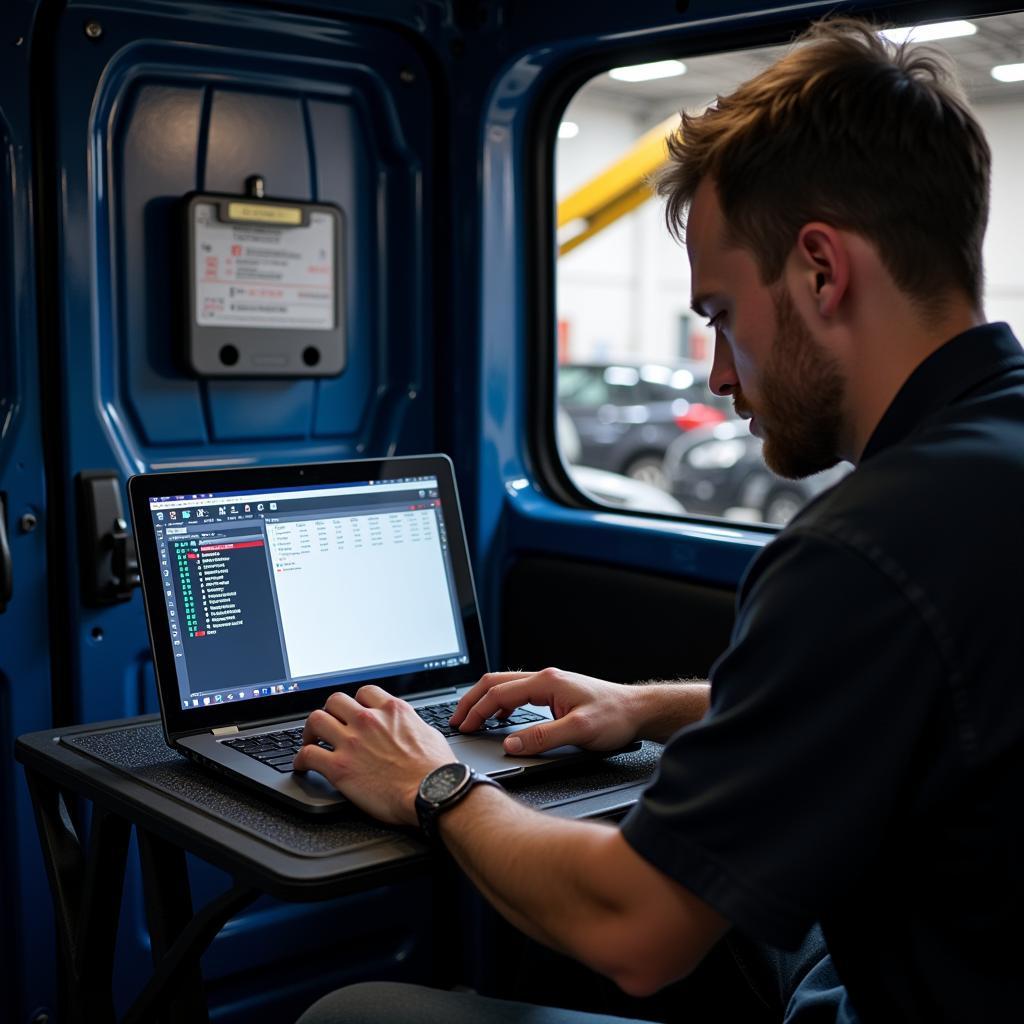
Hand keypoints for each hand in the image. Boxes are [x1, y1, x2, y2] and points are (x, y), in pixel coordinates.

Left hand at [292, 685, 452, 825]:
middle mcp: (369, 720)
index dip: (357, 703)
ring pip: (316, 720)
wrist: (432, 792)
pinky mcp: (339, 767)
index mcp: (392, 710)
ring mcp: (352, 742)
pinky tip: (303, 766)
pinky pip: (308, 755)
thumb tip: (408, 728)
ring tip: (311, 741)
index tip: (353, 713)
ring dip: (310, 731)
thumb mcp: (429, 733)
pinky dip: (301, 760)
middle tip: (329, 725)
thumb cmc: (436, 769)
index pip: (364, 692)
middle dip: (330, 712)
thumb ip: (411, 725)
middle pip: (335, 701)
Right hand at [450, 668, 640, 755]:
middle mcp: (545, 679)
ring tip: (471, 719)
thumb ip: (542, 737)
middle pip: (496, 683)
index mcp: (546, 682)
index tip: (463, 726)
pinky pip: (518, 694)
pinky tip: (500, 719)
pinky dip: (501, 705)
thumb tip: (510, 744)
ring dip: (485, 702)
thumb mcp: (578, 731)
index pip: (499, 692)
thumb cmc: (614, 717)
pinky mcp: (554, 693)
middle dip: (472, 701)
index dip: (477, 710)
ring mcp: (549, 684)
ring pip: (505, 686)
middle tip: (456, 720)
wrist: (636, 711)